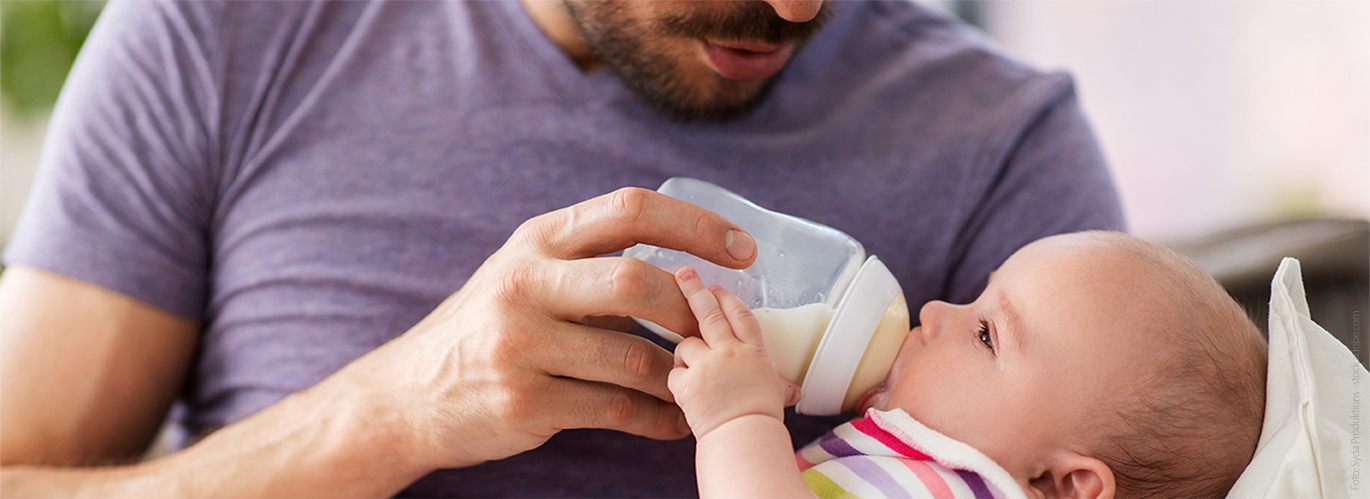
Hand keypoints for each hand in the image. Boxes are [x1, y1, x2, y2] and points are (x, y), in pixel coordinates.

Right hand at [339, 188, 757, 470]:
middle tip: (720, 330)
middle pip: (634, 283)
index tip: (743, 250)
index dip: (696, 224)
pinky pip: (617, 411)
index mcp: (536, 241)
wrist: (408, 395)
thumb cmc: (488, 328)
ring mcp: (521, 346)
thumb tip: (692, 267)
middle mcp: (525, 284)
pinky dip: (658, 419)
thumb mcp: (526, 273)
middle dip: (690, 310)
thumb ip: (591, 263)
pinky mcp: (524, 403)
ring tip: (705, 384)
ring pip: (634, 359)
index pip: (629, 210)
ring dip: (683, 376)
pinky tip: (675, 421)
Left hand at [667, 267, 799, 439]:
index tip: (717, 287)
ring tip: (693, 366)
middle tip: (684, 273)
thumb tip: (793, 391)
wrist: (745, 438)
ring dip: (686, 352)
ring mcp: (705, 365)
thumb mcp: (775, 395)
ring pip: (685, 344)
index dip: (728, 298)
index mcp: (753, 351)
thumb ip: (778, 386)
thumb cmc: (763, 421)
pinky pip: (674, 374)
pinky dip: (678, 381)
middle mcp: (729, 352)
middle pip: (708, 313)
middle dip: (695, 290)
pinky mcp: (685, 383)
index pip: (740, 314)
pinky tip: (686, 391)